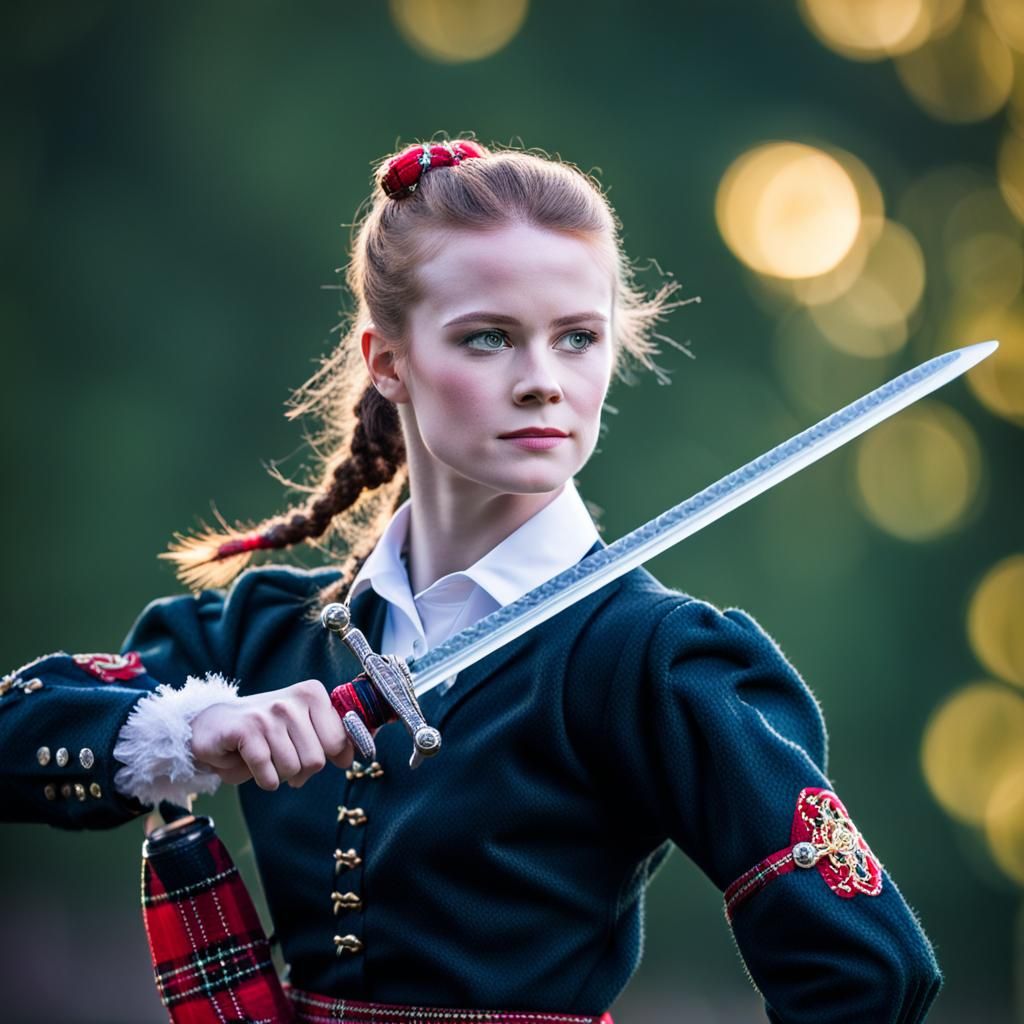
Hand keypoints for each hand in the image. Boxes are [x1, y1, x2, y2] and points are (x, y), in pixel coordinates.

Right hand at [190, 680, 354, 790]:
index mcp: (312, 694)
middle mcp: (292, 700)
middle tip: (280, 756)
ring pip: (291, 769)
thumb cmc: (265, 730)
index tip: (311, 752)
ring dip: (278, 774)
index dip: (328, 758)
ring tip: (265, 756)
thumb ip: (330, 738)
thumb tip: (353, 757)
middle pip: (316, 760)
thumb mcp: (302, 727)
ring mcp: (269, 714)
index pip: (339, 741)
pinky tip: (252, 764)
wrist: (214, 726)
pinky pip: (268, 773)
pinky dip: (263, 779)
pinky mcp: (246, 730)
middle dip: (299, 770)